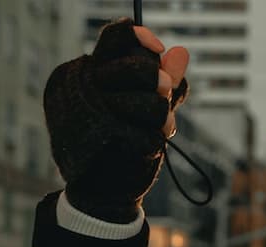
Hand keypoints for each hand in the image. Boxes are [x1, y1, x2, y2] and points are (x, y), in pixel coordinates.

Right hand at [44, 19, 190, 222]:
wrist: (100, 190)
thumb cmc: (117, 139)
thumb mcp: (137, 103)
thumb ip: (160, 77)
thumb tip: (181, 52)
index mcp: (85, 73)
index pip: (115, 37)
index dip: (141, 38)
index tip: (157, 47)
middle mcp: (84, 90)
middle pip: (142, 67)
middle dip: (162, 83)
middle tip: (163, 92)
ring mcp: (96, 115)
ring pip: (157, 100)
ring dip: (163, 116)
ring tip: (157, 125)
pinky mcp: (113, 141)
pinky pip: (157, 129)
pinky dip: (158, 137)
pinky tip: (148, 145)